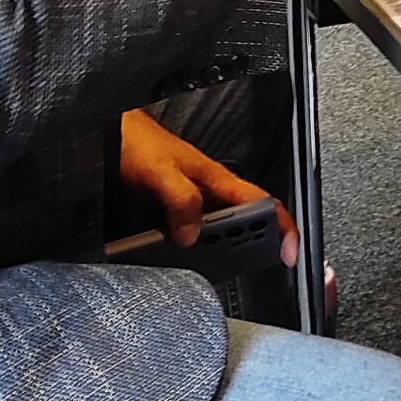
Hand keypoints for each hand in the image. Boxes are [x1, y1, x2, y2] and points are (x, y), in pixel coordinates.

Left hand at [117, 108, 297, 265]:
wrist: (111, 133)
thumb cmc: (137, 142)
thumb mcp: (160, 172)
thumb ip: (181, 201)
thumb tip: (192, 234)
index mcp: (217, 181)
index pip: (264, 203)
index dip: (283, 227)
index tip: (289, 252)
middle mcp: (208, 191)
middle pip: (243, 222)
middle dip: (250, 246)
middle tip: (245, 267)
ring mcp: (191, 201)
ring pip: (215, 230)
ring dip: (215, 249)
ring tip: (208, 266)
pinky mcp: (171, 209)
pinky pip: (190, 232)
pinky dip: (191, 247)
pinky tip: (178, 257)